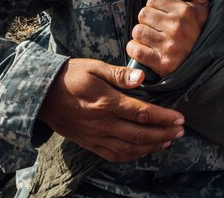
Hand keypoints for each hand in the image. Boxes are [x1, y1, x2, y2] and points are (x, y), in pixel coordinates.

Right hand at [36, 58, 184, 162]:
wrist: (42, 95)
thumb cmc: (71, 76)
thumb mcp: (94, 67)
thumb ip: (119, 75)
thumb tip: (142, 77)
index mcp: (107, 103)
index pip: (143, 113)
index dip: (164, 117)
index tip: (180, 118)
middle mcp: (103, 123)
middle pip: (140, 134)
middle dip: (164, 134)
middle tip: (181, 131)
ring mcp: (96, 136)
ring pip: (129, 148)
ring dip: (151, 146)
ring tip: (168, 141)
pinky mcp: (90, 143)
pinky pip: (114, 155)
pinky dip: (132, 155)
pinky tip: (144, 150)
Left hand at [126, 0, 209, 76]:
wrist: (209, 62)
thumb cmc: (202, 32)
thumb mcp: (204, 7)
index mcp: (185, 11)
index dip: (155, 5)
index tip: (161, 13)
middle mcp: (177, 27)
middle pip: (143, 14)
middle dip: (147, 20)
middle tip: (156, 27)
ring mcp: (169, 45)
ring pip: (138, 31)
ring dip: (141, 35)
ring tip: (151, 38)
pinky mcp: (162, 63)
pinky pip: (136, 50)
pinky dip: (134, 49)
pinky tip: (143, 49)